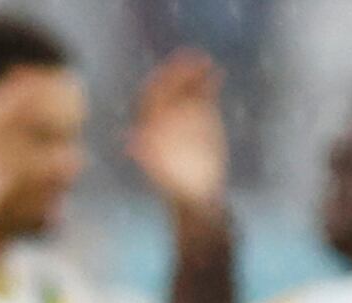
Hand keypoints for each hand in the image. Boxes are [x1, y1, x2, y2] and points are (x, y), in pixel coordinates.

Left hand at [125, 52, 228, 214]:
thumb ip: (150, 157)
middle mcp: (163, 117)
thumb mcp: (165, 173)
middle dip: (177, 73)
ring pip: (185, 87)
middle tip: (188, 59)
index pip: (149, 100)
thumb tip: (132, 143)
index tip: (166, 75)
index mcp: (149, 128)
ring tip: (206, 61)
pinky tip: (218, 73)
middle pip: (167, 88)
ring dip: (193, 72)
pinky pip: (204, 93)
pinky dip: (209, 82)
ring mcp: (183, 113)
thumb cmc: (181, 188)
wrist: (200, 193)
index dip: (157, 86)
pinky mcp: (203, 113)